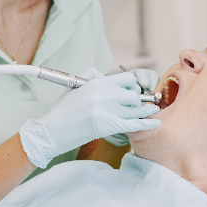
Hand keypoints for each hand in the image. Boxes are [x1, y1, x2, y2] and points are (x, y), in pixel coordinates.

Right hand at [19, 71, 160, 167]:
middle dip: (138, 99)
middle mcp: (104, 95)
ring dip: (145, 110)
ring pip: (135, 109)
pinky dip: (146, 124)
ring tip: (153, 110)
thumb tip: (105, 74)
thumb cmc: (62, 110)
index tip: (132, 91)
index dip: (132, 85)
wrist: (51, 132)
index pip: (126, 79)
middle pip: (133, 94)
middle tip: (140, 103)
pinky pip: (133, 124)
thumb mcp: (74, 86)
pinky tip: (155, 124)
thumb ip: (91, 76)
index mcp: (97, 83)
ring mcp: (106, 111)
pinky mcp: (107, 126)